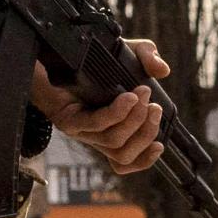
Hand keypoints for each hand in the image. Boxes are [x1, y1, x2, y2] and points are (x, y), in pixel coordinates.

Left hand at [34, 37, 169, 175]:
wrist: (54, 57)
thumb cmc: (92, 63)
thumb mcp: (127, 56)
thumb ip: (148, 58)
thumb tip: (162, 70)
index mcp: (110, 131)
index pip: (125, 161)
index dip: (144, 160)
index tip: (160, 144)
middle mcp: (95, 136)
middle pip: (124, 154)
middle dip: (146, 132)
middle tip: (154, 107)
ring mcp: (81, 131)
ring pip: (113, 141)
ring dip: (134, 120)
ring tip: (143, 96)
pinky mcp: (69, 120)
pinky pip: (96, 123)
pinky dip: (116, 113)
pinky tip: (127, 98)